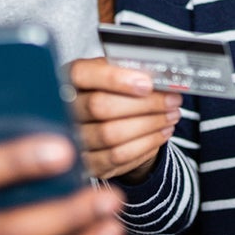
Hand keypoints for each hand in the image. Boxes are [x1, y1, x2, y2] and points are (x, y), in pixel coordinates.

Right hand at [67, 58, 180, 182]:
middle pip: (100, 106)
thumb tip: (158, 76)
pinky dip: (146, 145)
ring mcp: (72, 139)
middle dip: (144, 104)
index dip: (114, 78)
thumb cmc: (111, 93)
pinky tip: (161, 133)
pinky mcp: (87, 163)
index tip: (146, 83)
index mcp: (68, 79)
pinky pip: (118, 157)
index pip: (82, 74)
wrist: (104, 123)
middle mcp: (63, 109)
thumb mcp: (115, 73)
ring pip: (111, 135)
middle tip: (171, 100)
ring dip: (150, 125)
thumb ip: (129, 70)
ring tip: (171, 116)